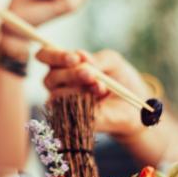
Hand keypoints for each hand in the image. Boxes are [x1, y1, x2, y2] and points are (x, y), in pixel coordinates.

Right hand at [36, 48, 152, 136]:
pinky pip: (69, 112)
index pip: (44, 55)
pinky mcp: (71, 120)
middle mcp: (57, 83)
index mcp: (62, 64)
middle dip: (71, 74)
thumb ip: (97, 59)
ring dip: (79, 89)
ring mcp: (62, 103)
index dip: (54, 55)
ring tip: (101, 88)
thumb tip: (81, 57)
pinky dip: (85, 104)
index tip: (75, 58)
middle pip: (50, 77)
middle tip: (90, 74)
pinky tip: (100, 100)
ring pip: (57, 95)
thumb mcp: (112, 61)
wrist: (133, 102)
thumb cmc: (118, 78)